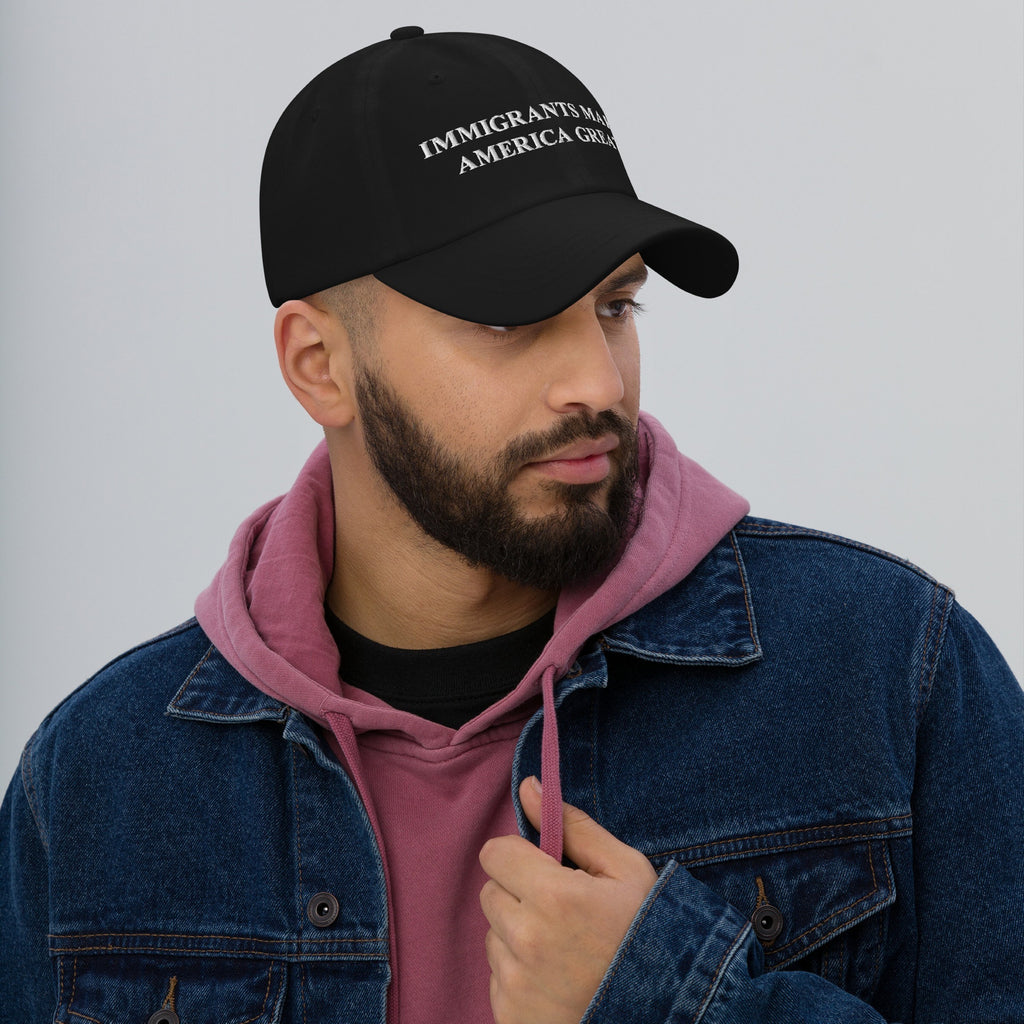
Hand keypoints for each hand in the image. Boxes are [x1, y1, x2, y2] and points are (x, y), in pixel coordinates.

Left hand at [479, 776, 658, 1023]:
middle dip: (519, 894)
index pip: (495, 854)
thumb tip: (530, 787)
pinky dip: (520, 975)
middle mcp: (527, 940)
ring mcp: (516, 984)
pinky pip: (497, 978)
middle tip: (561, 912)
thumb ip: (573, 826)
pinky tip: (558, 979)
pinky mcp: (509, 1017)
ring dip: (518, 935)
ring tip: (564, 949)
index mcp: (554, 896)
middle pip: (491, 893)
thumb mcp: (626, 870)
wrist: (666, 1010)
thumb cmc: (648, 934)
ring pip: (494, 936)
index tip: (544, 869)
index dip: (519, 856)